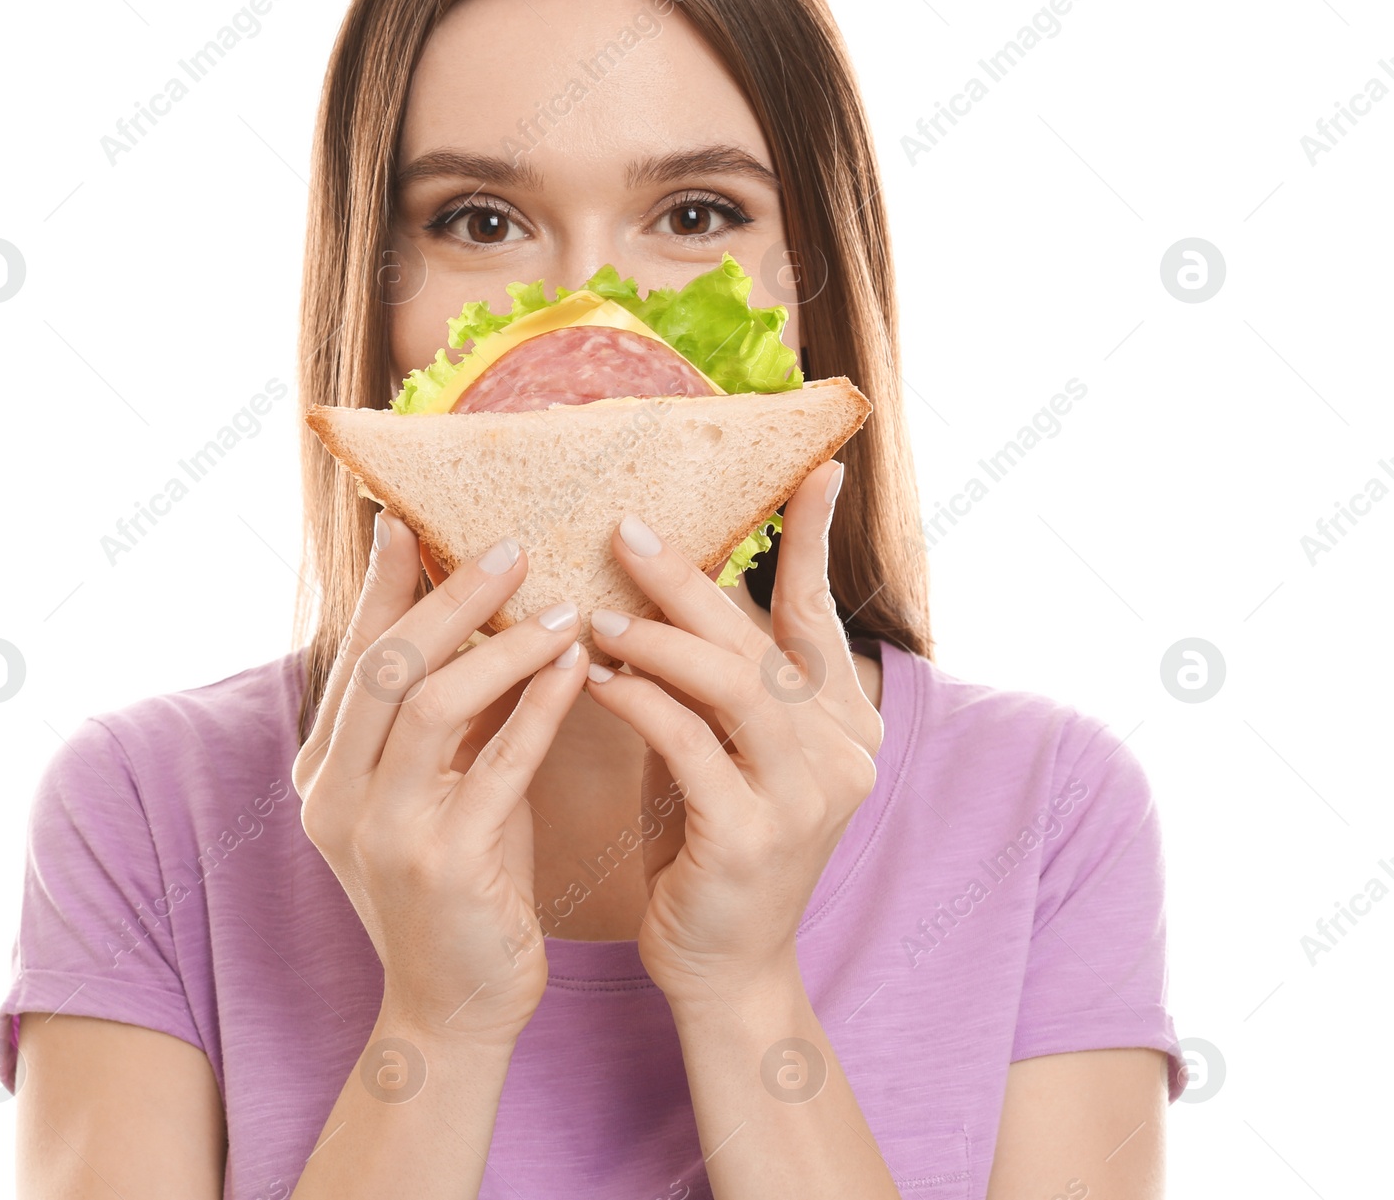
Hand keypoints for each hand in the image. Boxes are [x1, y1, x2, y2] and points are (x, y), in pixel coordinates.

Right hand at [292, 513, 585, 1048]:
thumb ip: (447, 715)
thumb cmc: (462, 881)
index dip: (384, 586)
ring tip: (560, 606)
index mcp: (323, 773)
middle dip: (447, 596)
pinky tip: (577, 667)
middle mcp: (334, 797)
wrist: (456, 1007)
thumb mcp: (439, 788)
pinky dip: (537, 707)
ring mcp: (382, 831)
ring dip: (500, 645)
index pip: (355, 656)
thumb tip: (483, 617)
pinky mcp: (443, 863)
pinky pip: (495, 763)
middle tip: (509, 545)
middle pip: (385, 664)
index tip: (408, 520)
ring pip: (430, 703)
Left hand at [581, 461, 882, 1010]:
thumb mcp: (718, 746)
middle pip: (761, 639)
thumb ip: (709, 677)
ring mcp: (805, 796)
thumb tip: (661, 582)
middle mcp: (842, 752)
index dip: (812, 542)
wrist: (721, 967)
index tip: (815, 470)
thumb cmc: (704, 842)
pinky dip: (639, 701)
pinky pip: (688, 743)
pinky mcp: (753, 837)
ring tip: (595, 615)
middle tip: (625, 531)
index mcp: (840, 722)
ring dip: (656, 638)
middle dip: (690, 580)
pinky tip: (595, 679)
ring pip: (732, 682)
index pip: (819, 615)